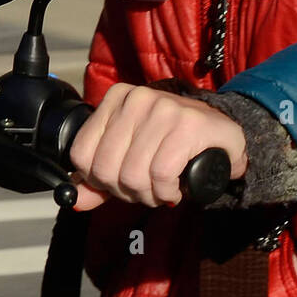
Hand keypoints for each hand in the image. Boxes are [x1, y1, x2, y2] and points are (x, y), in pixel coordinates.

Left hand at [68, 83, 247, 211]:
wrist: (223, 133)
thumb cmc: (173, 143)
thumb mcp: (130, 155)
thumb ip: (99, 178)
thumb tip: (74, 199)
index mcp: (117, 98)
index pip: (82, 154)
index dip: (100, 180)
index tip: (122, 181)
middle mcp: (138, 98)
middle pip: (105, 168)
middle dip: (125, 191)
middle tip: (146, 190)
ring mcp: (163, 108)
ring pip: (131, 175)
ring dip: (148, 196)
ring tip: (162, 190)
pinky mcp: (187, 125)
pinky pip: (160, 174)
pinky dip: (166, 192)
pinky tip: (174, 189)